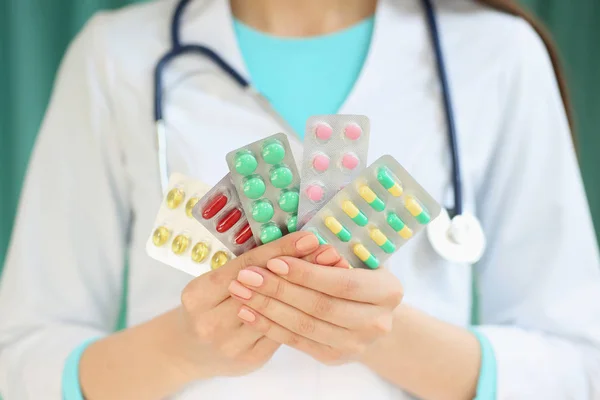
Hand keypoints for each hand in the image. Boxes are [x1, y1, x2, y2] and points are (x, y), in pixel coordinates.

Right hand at [178, 231, 322, 378]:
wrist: (187, 351)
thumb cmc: (206, 306)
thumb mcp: (213, 281)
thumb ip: (247, 266)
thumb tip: (294, 243)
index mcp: (198, 295)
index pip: (244, 266)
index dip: (278, 251)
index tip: (307, 238)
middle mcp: (211, 322)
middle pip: (262, 289)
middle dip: (299, 268)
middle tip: (328, 253)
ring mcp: (231, 345)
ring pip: (276, 313)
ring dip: (306, 290)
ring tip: (331, 273)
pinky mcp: (250, 359)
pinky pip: (281, 331)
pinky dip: (301, 312)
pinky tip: (319, 299)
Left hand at [228, 252, 403, 364]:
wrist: (371, 313)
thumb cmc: (360, 274)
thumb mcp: (357, 257)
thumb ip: (335, 253)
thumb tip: (306, 242)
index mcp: (388, 291)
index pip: (342, 283)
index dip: (307, 274)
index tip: (274, 261)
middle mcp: (376, 323)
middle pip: (320, 307)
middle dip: (280, 290)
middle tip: (248, 276)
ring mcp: (355, 344)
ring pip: (305, 326)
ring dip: (269, 308)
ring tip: (242, 291)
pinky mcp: (334, 357)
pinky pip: (297, 341)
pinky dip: (270, 326)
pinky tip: (249, 311)